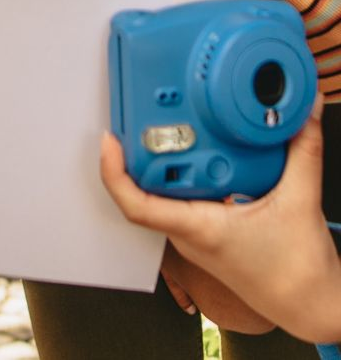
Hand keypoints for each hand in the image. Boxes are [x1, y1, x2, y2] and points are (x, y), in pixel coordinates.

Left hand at [101, 97, 340, 343]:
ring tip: (165, 122)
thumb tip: (304, 114)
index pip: (137, 205)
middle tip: (139, 111)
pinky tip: (200, 148)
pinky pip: (184, 195)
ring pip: (166, 189)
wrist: (308, 304)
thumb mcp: (301, 202)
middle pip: (147, 186)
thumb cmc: (296, 272)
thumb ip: (304, 152)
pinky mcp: (208, 229)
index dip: (114, 172)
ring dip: (165, 157)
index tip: (108, 140)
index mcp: (199, 228)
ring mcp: (197, 231)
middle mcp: (190, 230)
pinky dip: (188, 168)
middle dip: (140, 147)